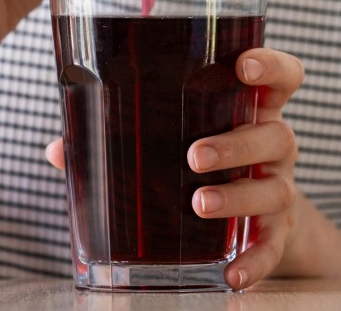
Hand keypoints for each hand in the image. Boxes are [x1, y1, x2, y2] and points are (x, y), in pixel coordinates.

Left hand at [47, 48, 303, 288]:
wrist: (255, 220)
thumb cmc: (204, 164)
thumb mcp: (174, 141)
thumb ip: (120, 138)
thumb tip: (59, 149)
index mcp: (250, 112)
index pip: (281, 78)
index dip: (270, 67)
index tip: (244, 66)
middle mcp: (273, 147)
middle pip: (275, 135)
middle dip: (235, 145)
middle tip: (194, 156)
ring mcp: (278, 189)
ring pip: (275, 189)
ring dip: (237, 196)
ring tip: (198, 204)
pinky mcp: (277, 232)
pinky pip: (272, 247)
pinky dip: (256, 261)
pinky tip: (232, 275)